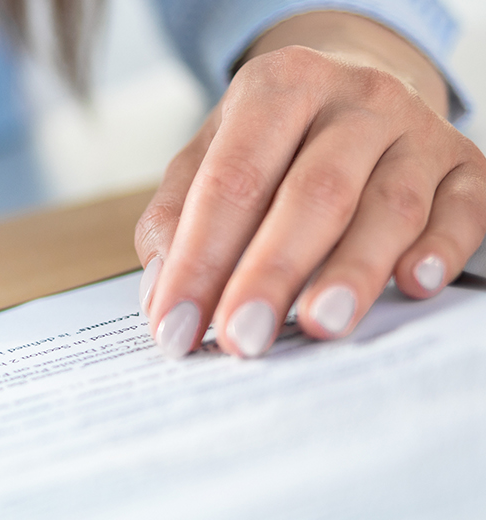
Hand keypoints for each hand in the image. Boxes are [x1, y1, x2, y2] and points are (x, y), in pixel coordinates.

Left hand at [135, 12, 484, 357]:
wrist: (358, 92)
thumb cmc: (271, 141)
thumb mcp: (209, 155)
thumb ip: (175, 219)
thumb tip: (162, 296)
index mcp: (279, 85)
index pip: (232, 181)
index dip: (200, 258)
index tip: (176, 325)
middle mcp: (357, 98)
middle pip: (313, 193)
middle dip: (272, 273)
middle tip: (243, 336)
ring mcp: (419, 130)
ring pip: (389, 207)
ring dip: (352, 272)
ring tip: (317, 324)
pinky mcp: (467, 165)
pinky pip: (465, 210)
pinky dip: (440, 249)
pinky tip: (413, 284)